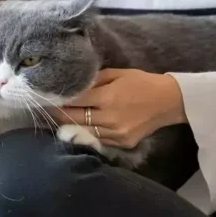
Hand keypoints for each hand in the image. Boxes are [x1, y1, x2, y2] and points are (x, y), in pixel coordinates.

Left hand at [57, 69, 186, 149]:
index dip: (59, 98)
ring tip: (56, 119)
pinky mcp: (122, 142)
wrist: (170, 101)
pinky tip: (78, 127)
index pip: (75, 99)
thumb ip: (94, 80)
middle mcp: (110, 117)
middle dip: (57, 113)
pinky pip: (98, 138)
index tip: (46, 96)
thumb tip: (73, 85)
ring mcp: (116, 133)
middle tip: (44, 109)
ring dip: (69, 125)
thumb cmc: (142, 82)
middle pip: (74, 117)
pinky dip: (87, 132)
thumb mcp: (118, 74)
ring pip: (83, 131)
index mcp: (108, 97)